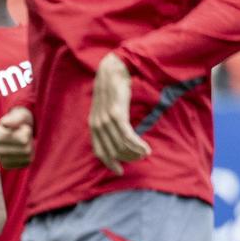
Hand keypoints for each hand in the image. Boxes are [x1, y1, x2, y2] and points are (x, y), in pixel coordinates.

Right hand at [0, 106, 35, 169]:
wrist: (14, 130)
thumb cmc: (19, 121)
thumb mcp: (20, 115)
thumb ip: (15, 119)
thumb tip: (6, 123)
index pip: (24, 140)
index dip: (27, 131)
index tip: (22, 127)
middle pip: (26, 150)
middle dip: (29, 141)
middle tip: (23, 134)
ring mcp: (0, 159)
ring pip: (27, 157)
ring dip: (29, 148)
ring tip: (23, 141)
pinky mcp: (7, 165)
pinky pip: (26, 162)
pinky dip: (28, 156)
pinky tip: (22, 149)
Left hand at [88, 52, 148, 173]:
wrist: (115, 69)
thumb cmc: (114, 89)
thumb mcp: (107, 108)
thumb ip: (108, 123)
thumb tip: (118, 138)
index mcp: (93, 124)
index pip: (98, 150)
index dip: (109, 162)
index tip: (119, 171)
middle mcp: (97, 124)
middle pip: (111, 151)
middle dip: (127, 158)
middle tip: (139, 159)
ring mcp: (106, 119)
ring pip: (121, 145)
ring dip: (135, 152)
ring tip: (145, 153)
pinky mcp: (117, 114)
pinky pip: (127, 136)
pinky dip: (137, 145)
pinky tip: (146, 149)